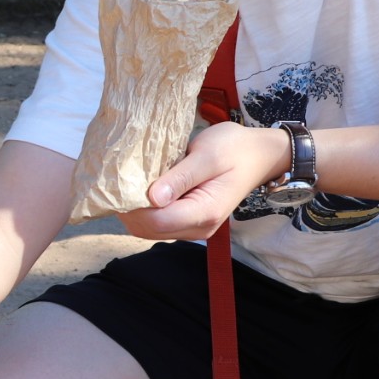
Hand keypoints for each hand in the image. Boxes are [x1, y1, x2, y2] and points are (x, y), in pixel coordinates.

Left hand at [119, 122, 290, 240]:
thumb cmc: (234, 149)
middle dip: (129, 209)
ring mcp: (193, 228)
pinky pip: (158, 222)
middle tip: (120, 179)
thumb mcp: (207, 156)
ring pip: (150, 229)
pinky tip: (143, 187)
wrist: (258, 155)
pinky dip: (145, 209)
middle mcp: (198, 228)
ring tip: (131, 181)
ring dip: (135, 209)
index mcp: (204, 212)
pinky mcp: (188, 222)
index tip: (122, 180)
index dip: (133, 205)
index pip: (156, 221)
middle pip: (148, 229)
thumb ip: (180, 178)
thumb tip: (152, 198)